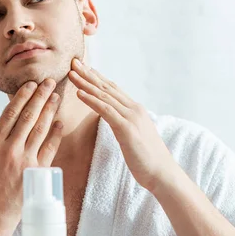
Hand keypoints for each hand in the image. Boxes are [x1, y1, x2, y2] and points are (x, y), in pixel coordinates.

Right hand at [0, 80, 63, 232]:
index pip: (10, 114)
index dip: (22, 97)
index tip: (30, 84)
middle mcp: (9, 150)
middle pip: (28, 117)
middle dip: (39, 97)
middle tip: (49, 82)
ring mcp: (24, 162)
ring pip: (39, 130)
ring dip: (49, 111)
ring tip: (56, 96)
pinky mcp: (35, 174)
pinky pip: (49, 150)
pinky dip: (55, 135)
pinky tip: (60, 123)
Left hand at [68, 58, 178, 191]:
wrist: (162, 173)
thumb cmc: (146, 159)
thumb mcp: (133, 136)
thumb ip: (124, 124)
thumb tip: (114, 120)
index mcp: (134, 110)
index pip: (112, 89)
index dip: (97, 77)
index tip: (83, 67)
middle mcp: (134, 109)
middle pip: (106, 87)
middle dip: (89, 74)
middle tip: (73, 62)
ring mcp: (131, 117)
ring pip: (104, 96)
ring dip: (86, 83)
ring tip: (72, 73)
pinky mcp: (127, 128)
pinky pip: (106, 111)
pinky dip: (91, 100)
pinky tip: (79, 94)